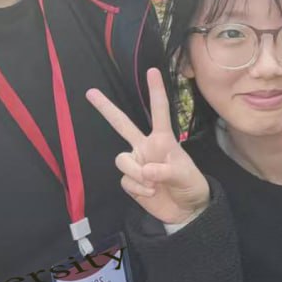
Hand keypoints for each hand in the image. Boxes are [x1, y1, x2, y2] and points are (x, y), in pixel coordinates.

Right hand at [87, 69, 209, 223]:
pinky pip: (125, 180)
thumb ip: (166, 171)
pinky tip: (151, 193)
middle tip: (90, 92)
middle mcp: (146, 147)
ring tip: (153, 184)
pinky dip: (138, 188)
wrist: (186, 210)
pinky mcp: (130, 180)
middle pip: (122, 124)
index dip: (156, 91)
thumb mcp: (185, 176)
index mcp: (163, 139)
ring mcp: (136, 162)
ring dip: (136, 173)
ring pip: (121, 159)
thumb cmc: (191, 185)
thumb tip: (145, 170)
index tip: (152, 70)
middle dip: (106, 108)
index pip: (159, 111)